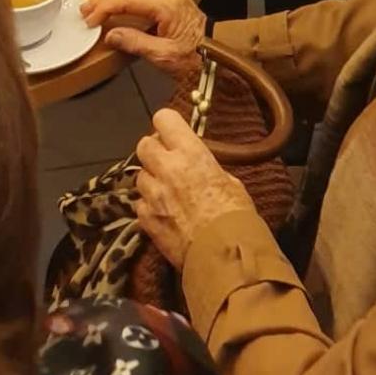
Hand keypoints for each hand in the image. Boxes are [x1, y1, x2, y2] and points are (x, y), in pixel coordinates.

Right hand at [80, 0, 204, 75]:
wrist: (219, 57)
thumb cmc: (196, 58)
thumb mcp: (163, 56)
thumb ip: (135, 43)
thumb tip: (111, 35)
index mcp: (165, 5)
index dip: (105, 8)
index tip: (90, 19)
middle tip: (86, 10)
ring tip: (96, 6)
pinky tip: (118, 2)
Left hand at [135, 110, 251, 267]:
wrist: (224, 255)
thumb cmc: (235, 215)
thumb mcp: (230, 182)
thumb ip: (208, 168)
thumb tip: (201, 168)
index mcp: (190, 153)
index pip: (164, 119)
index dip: (166, 125)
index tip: (172, 134)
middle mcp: (167, 168)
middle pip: (144, 145)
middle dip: (154, 151)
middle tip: (167, 162)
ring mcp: (153, 194)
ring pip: (140, 176)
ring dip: (151, 181)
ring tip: (167, 193)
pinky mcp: (146, 219)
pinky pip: (140, 204)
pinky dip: (149, 207)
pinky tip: (163, 214)